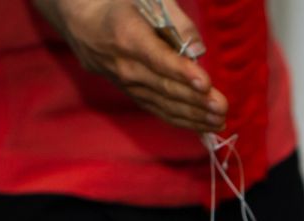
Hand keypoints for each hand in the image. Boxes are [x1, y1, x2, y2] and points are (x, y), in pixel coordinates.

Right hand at [31, 0, 227, 131]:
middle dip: (196, 100)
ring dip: (195, 115)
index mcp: (127, 35)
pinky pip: (159, 111)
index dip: (182, 72)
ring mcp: (127, 84)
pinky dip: (183, 121)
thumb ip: (176, 21)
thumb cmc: (121, 4)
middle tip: (222, 107)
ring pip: (164, 104)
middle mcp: (124, 65)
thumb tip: (198, 51)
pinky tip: (206, 125)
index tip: (205, 83)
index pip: (158, 59)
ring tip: (220, 121)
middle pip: (165, 87)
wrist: (81, 21)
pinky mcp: (133, 95)